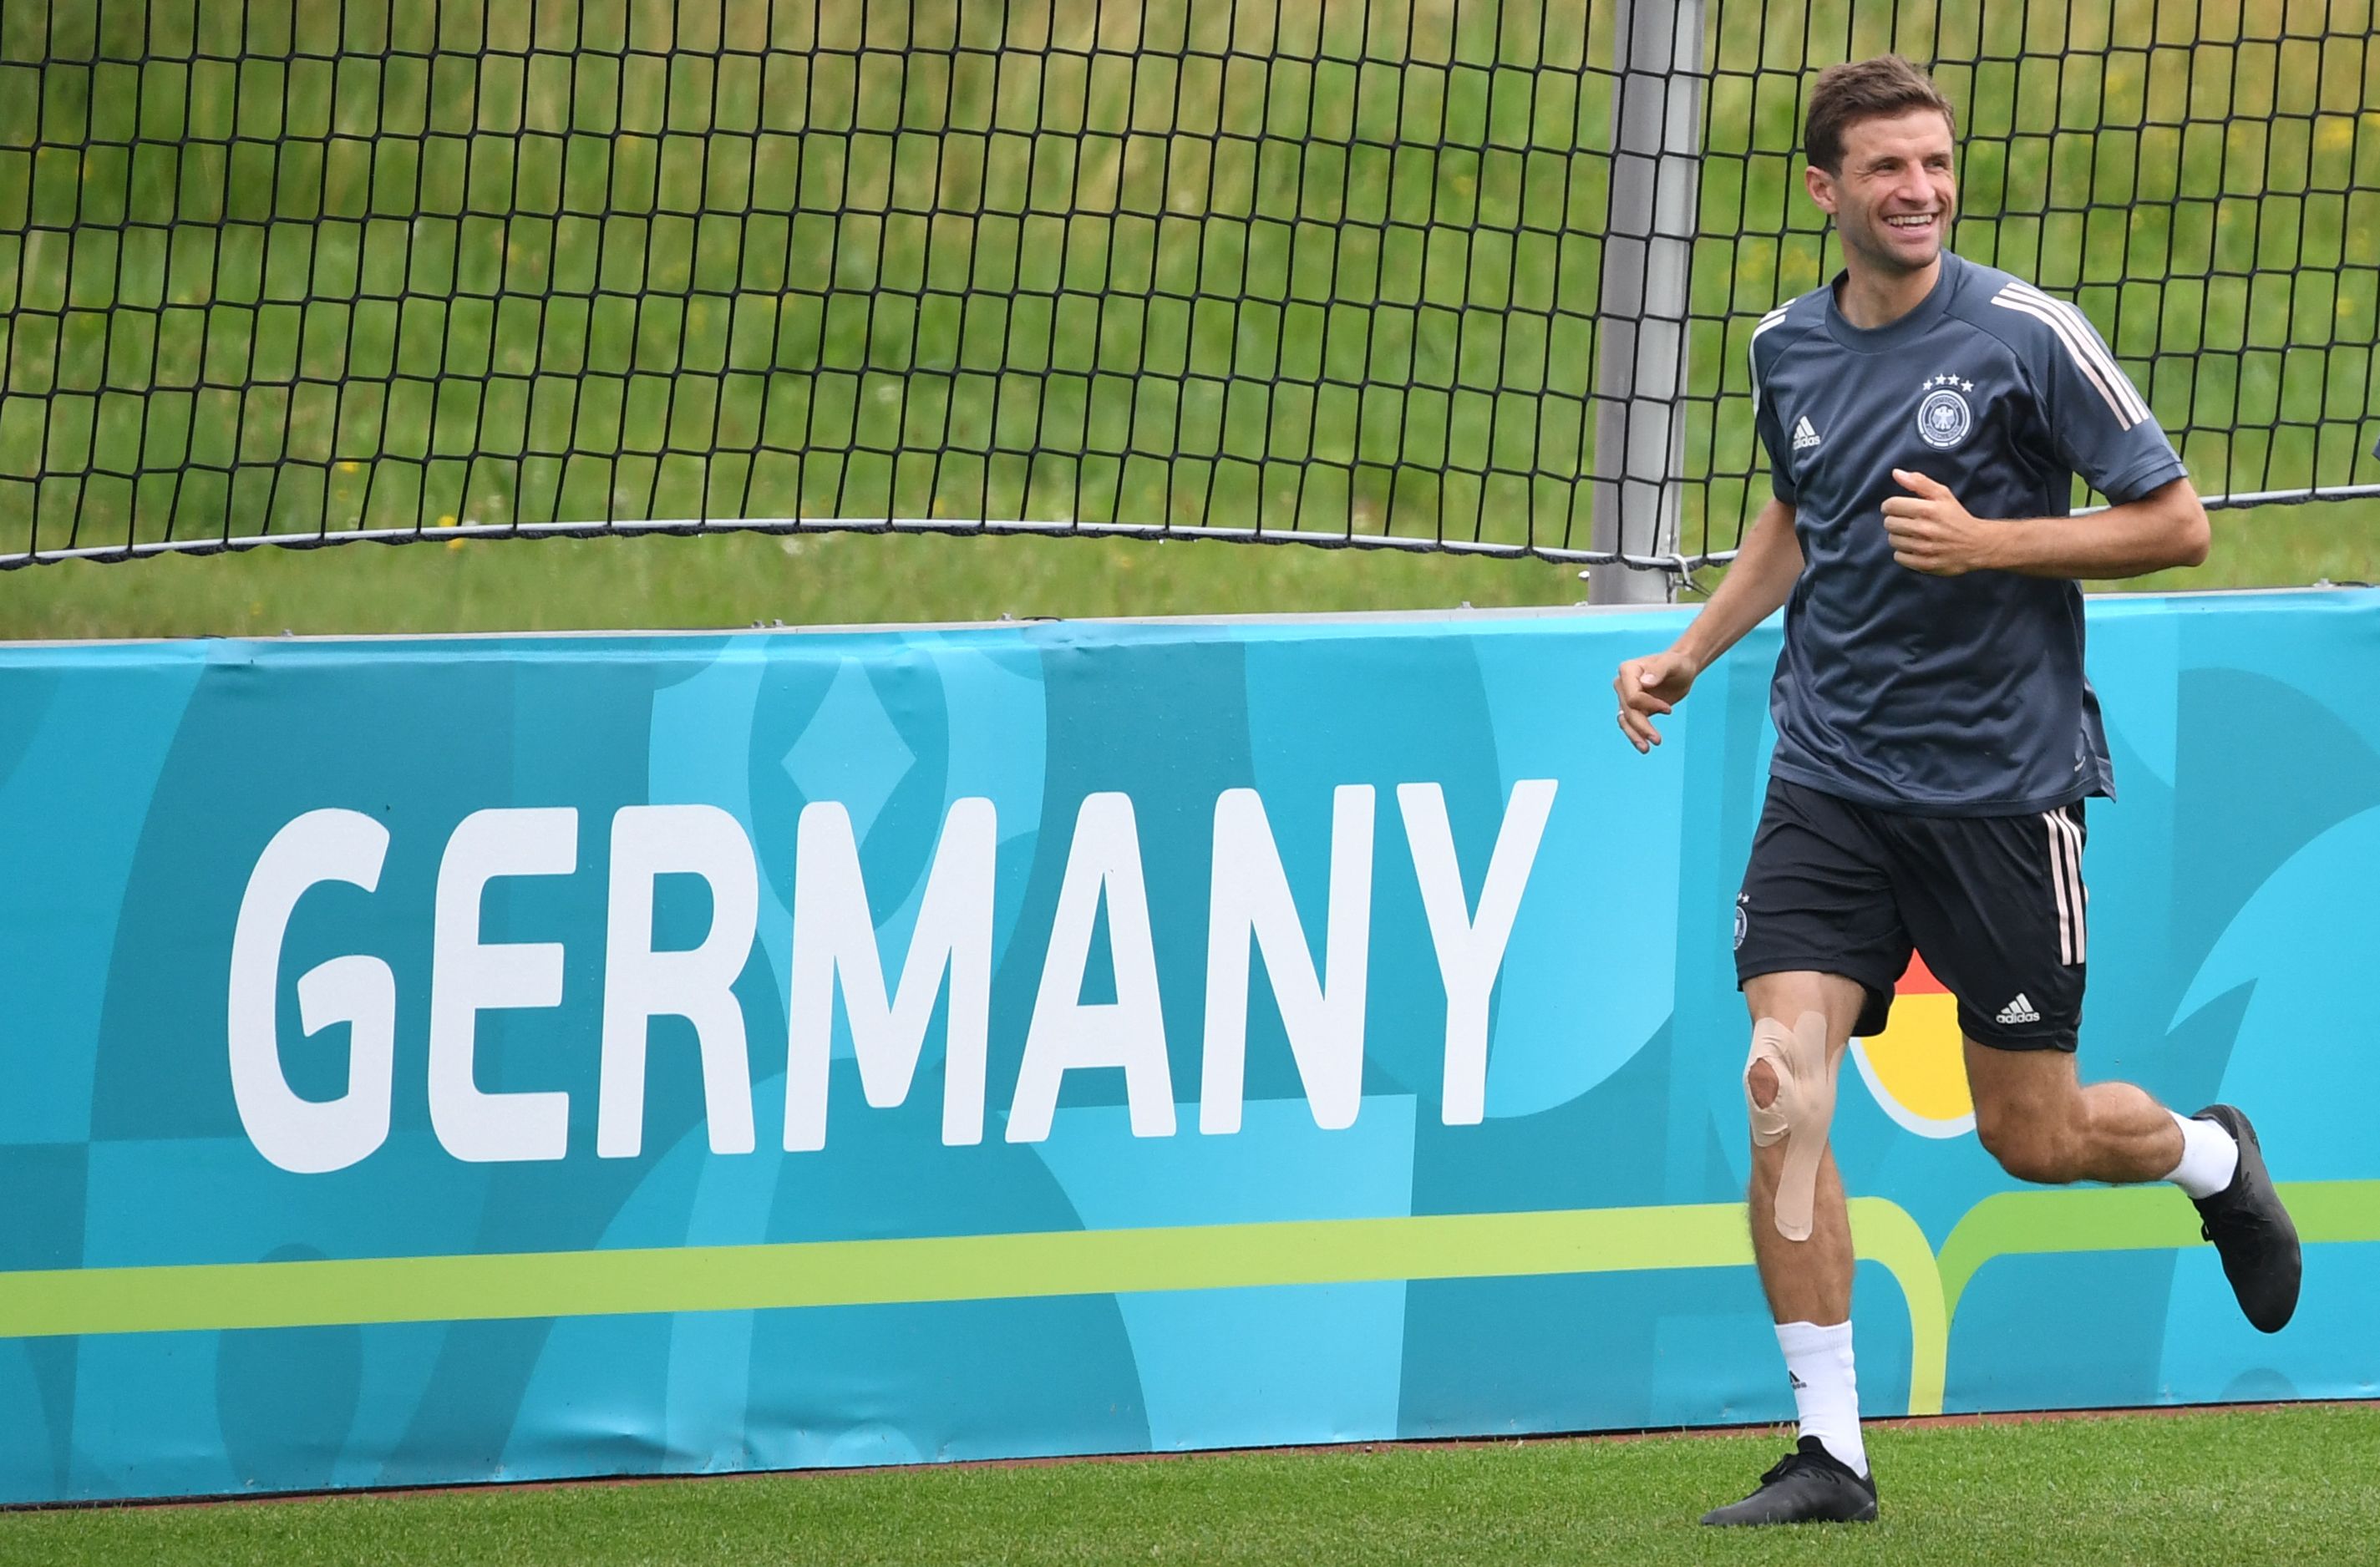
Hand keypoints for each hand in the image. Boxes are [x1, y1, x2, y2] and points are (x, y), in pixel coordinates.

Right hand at [1614, 650, 1698, 752]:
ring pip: (1625, 720)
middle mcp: (1623, 684)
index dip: (1649, 706)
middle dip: (1642, 726)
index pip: (1632, 696)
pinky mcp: (1633, 708)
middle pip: (1629, 711)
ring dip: (1635, 735)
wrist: (1681, 670)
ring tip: (1646, 749)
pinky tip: (1644, 746)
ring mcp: (1626, 697)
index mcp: (1628, 670)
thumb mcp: (1672, 663)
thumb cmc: (1677, 664)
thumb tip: (1646, 682)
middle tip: (1658, 740)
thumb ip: (1659, 670)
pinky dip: (1636, 735)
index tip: (1668, 710)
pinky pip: (1630, 724)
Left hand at [1882, 469, 1996, 575]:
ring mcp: (1924, 548)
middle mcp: (1924, 529)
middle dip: (1895, 521)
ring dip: (1899, 537)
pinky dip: (1904, 553)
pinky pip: (1898, 557)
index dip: (1890, 506)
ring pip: (1892, 540)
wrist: (1977, 544)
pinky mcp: (1924, 564)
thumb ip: (1919, 482)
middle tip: (1907, 522)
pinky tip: (1915, 548)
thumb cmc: (1957, 517)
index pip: (1891, 506)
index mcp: (1928, 509)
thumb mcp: (1943, 495)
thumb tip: (1896, 473)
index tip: (1896, 508)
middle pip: (1889, 524)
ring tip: (1912, 535)